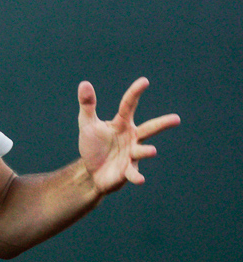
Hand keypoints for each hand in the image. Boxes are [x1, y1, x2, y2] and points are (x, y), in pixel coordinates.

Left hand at [77, 77, 179, 194]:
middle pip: (148, 129)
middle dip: (162, 124)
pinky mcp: (127, 171)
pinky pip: (133, 173)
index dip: (135, 93)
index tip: (144, 81)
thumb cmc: (93, 145)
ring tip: (152, 151)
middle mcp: (131, 137)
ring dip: (147, 151)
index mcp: (122, 124)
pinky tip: (140, 180)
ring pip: (143, 151)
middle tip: (176, 119)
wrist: (91, 171)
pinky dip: (136, 176)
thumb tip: (84, 83)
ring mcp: (131, 154)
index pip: (129, 106)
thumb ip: (87, 105)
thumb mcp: (87, 124)